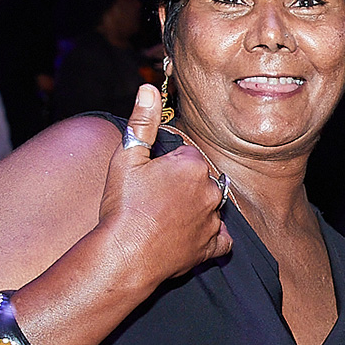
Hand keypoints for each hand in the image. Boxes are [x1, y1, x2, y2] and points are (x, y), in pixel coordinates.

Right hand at [95, 84, 231, 286]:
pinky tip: (190, 237)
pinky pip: (221, 239)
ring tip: (165, 220)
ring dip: (194, 211)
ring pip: (210, 208)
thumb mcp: (127, 158)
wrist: (125, 255)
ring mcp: (214, 221)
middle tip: (154, 200)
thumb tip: (148, 89)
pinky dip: (209, 238)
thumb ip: (142, 122)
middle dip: (182, 187)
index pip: (187, 156)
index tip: (150, 178)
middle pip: (200, 181)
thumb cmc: (124, 207)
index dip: (166, 166)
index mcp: (194, 165)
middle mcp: (211, 191)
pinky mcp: (212, 248)